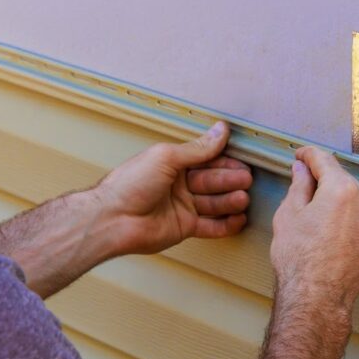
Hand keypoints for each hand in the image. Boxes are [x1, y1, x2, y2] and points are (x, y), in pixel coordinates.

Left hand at [96, 121, 252, 255]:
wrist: (113, 219)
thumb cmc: (131, 184)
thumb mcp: (166, 157)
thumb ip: (198, 148)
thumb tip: (221, 130)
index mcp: (173, 164)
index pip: (207, 161)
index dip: (225, 162)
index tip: (243, 163)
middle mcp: (179, 185)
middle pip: (213, 181)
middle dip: (230, 181)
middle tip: (245, 180)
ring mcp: (183, 207)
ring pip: (215, 204)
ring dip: (231, 201)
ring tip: (242, 199)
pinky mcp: (184, 228)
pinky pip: (211, 226)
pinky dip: (226, 224)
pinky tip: (239, 219)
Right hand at [271, 147, 358, 310]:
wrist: (317, 297)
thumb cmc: (301, 262)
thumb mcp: (289, 215)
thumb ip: (299, 186)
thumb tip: (302, 172)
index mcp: (342, 190)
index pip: (324, 160)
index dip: (308, 155)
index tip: (301, 156)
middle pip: (341, 179)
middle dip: (322, 180)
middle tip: (302, 187)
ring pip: (353, 199)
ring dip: (336, 200)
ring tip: (314, 218)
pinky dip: (347, 217)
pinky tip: (329, 232)